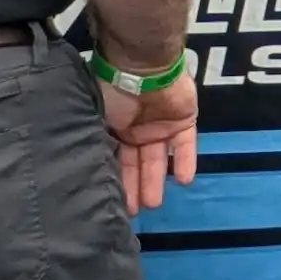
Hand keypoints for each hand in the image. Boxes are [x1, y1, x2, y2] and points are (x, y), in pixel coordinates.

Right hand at [101, 73, 198, 212]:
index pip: (117, 160)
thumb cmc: (114, 91)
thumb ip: (102, 141)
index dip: (117, 180)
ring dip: (156, 180)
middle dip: (136, 187)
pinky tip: (183, 182)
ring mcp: (161, 126)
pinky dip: (185, 162)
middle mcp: (137, 130)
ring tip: (153, 204)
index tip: (114, 204)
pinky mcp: (184, 121)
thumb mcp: (98, 118)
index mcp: (114, 128)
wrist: (143, 66)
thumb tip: (94, 167)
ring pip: (159, 159)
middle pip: (138, 163)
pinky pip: (186, 145)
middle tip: (135, 212)